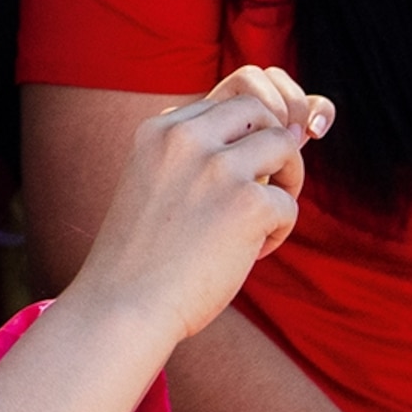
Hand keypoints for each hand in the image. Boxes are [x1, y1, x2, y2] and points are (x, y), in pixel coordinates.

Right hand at [67, 69, 328, 343]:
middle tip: (268, 184)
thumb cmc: (143, 257)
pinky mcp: (247, 204)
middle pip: (258, 108)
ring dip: (287, 179)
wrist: (123, 308)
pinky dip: (278, 230)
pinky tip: (249, 254)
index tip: (239, 171)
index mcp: (158, 130)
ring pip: (283, 145)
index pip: (223, 103)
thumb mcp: (158, 185)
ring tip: (266, 218)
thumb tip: (288, 133)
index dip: (242, 135)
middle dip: (272, 142)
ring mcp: (217, 168)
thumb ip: (203, 156)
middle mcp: (186, 138)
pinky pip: (287, 203)